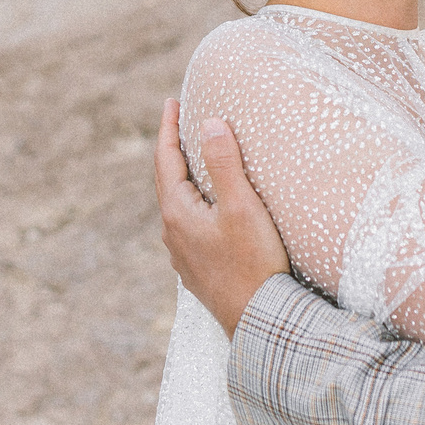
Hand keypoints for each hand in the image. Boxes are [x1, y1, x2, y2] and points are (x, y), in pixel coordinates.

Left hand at [152, 98, 289, 336]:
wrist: (259, 322)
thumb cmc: (253, 264)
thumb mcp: (242, 208)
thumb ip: (225, 164)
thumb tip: (209, 124)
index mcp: (177, 213)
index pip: (165, 159)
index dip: (168, 128)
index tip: (170, 102)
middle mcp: (172, 234)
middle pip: (167, 181)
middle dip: (173, 151)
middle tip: (179, 123)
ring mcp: (183, 255)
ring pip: (178, 206)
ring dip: (184, 179)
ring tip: (195, 162)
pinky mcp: (198, 270)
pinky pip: (189, 226)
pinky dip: (195, 204)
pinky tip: (208, 210)